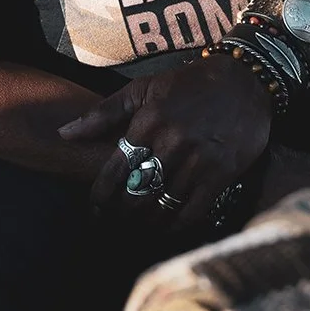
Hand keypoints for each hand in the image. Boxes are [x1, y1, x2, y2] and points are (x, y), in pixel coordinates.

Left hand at [59, 52, 272, 225]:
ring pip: (163, 206)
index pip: (116, 170)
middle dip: (120, 215)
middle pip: (137, 194)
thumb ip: (103, 113)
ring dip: (145, 224)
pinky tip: (166, 228)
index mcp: (149, 122)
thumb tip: (65, 134)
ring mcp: (199, 161)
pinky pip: (193, 212)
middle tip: (113, 225)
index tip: (94, 210)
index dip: (101, 196)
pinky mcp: (222, 174)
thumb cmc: (188, 84)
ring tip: (136, 231)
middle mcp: (172, 143)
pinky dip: (176, 226)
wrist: (244, 80)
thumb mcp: (144, 88)